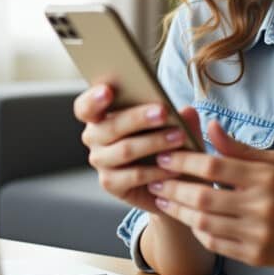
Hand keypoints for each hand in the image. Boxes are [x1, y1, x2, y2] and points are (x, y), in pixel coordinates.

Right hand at [73, 84, 202, 213]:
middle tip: (163, 112)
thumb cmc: (166, 142)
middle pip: (110, 126)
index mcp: (102, 114)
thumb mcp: (174, 126)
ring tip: (179, 137)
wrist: (169, 182)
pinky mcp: (111, 183)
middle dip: (138, 117)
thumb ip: (179, 117)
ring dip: (154, 143)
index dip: (93, 99)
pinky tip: (174, 167)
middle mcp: (95, 137)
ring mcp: (100, 161)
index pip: (86, 107)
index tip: (108, 91)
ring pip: (125, 150)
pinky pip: (133, 175)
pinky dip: (156, 171)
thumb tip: (187, 111)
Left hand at [148, 120, 273, 268]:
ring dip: (179, 211)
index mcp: (264, 177)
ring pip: (203, 223)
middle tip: (155, 180)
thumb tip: (210, 125)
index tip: (166, 156)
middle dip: (172, 188)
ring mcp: (257, 233)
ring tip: (164, 200)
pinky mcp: (255, 255)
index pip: (214, 165)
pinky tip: (189, 219)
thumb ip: (239, 148)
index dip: (184, 160)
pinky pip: (215, 244)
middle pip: (202, 196)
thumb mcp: (273, 163)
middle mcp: (261, 206)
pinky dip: (198, 231)